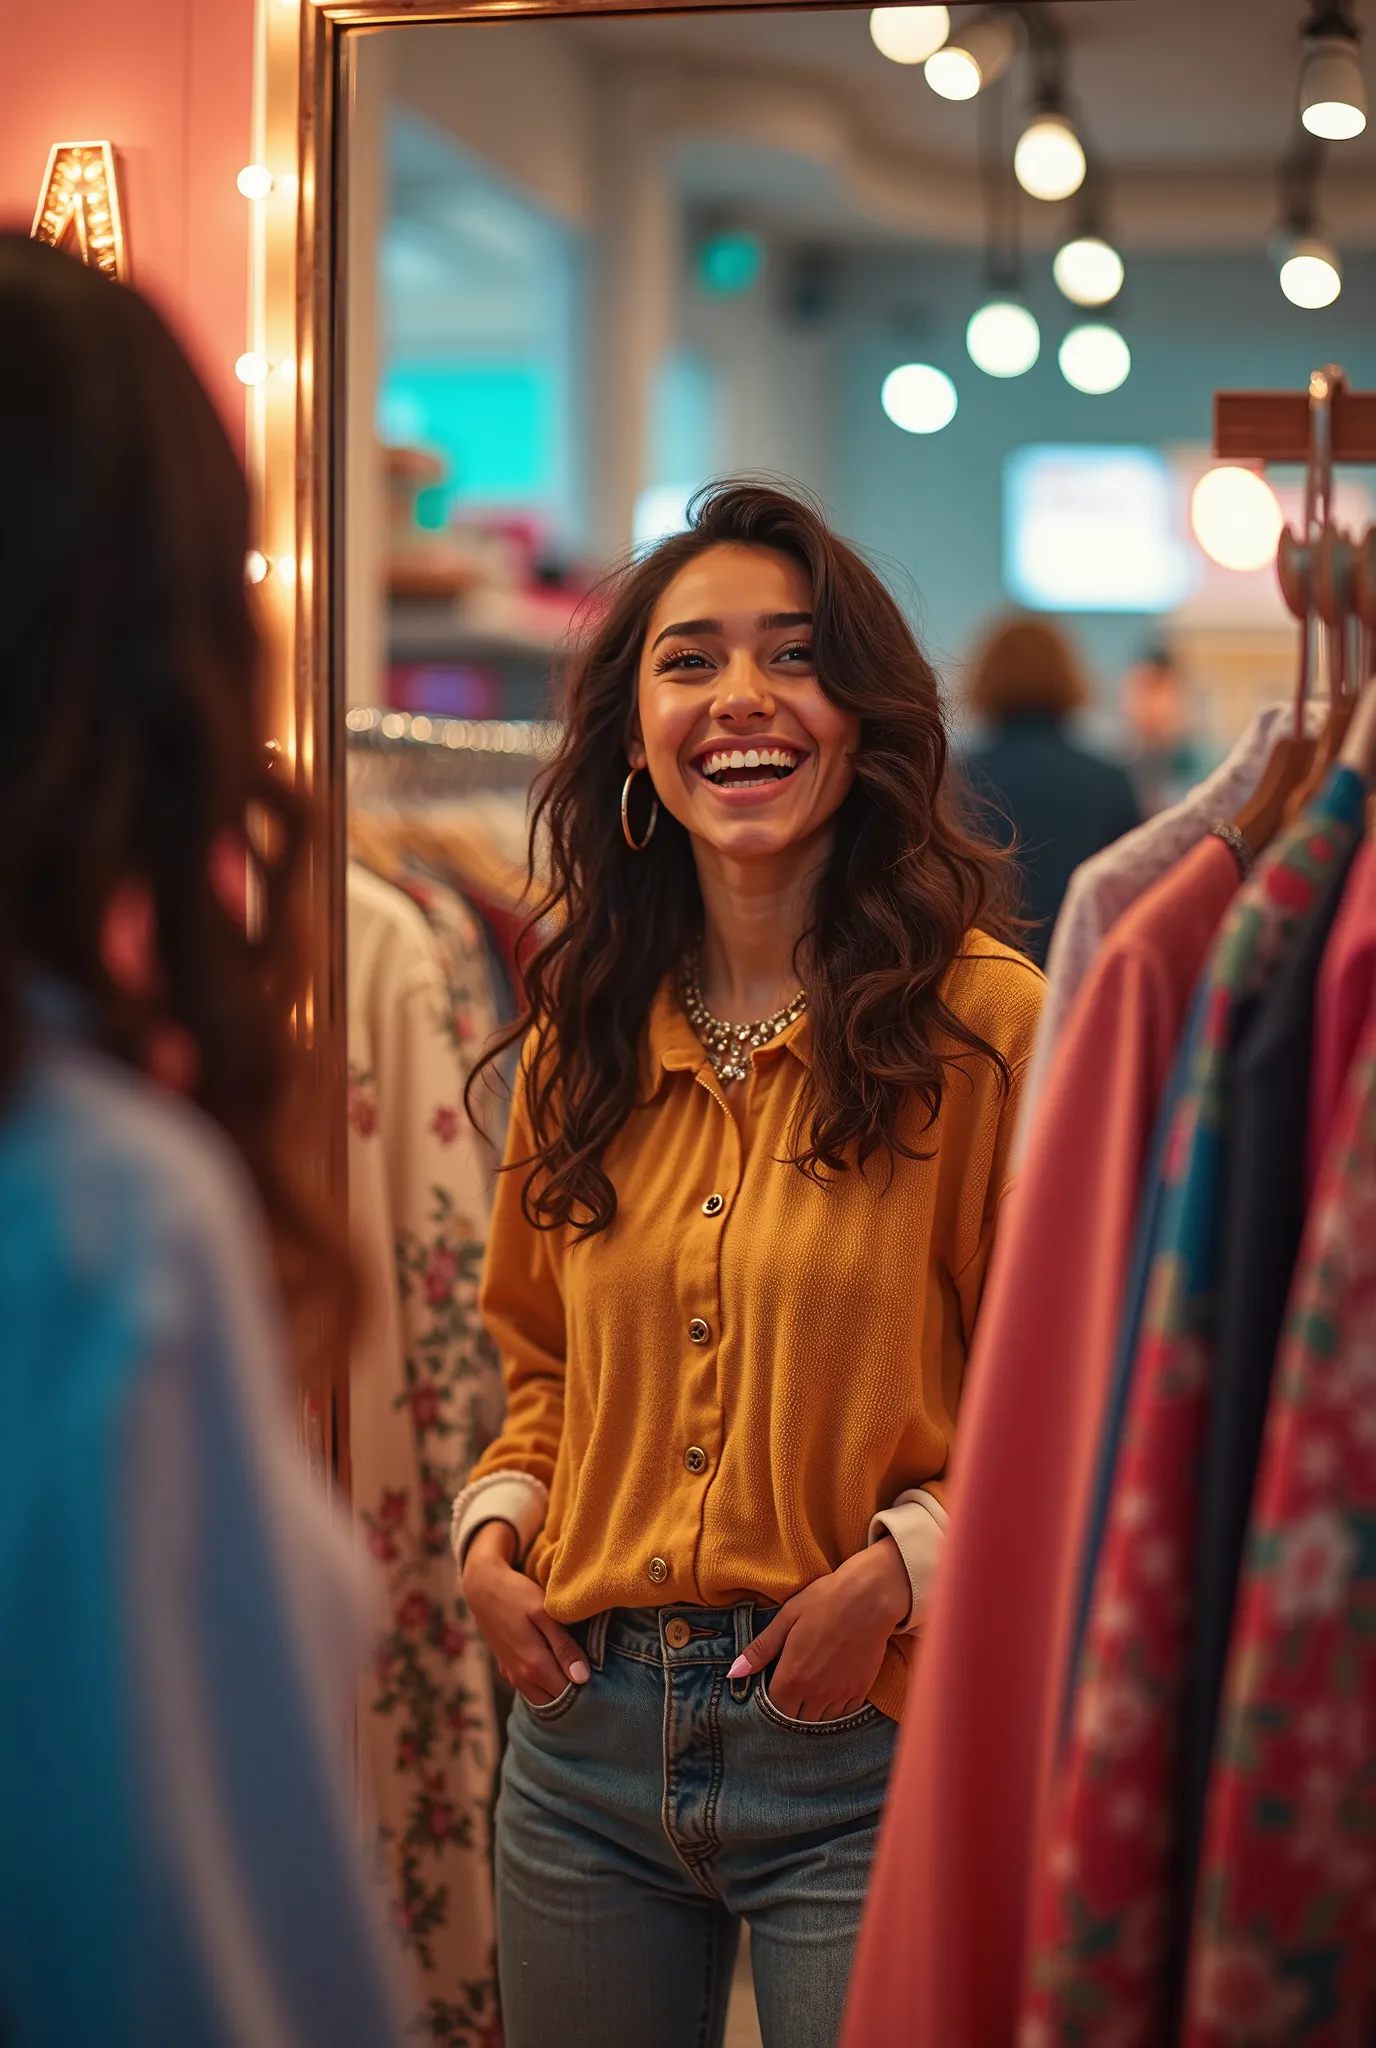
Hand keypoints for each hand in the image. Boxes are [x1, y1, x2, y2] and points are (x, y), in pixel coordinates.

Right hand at [461, 1520, 589, 1705]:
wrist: (482, 1588)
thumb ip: (564, 1646)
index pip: (567, 1694)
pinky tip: (556, 1666)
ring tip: (575, 1669)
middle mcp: (521, 1678)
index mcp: (534, 1665)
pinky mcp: (506, 1669)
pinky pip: (530, 1689)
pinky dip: (544, 1685)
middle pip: (554, 1702)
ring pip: (541, 1699)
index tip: (600, 1677)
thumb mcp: (545, 1614)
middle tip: (591, 1674)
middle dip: (573, 1695)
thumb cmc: (518, 1595)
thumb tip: (582, 1677)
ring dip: (558, 1691)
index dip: (585, 1689)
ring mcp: (511, 1675)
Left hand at [727, 1538, 911, 1721]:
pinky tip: (830, 1691)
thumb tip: (733, 1673)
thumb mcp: (786, 1618)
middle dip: (790, 1710)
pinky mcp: (860, 1691)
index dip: (769, 1703)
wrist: (870, 1597)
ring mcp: (840, 1695)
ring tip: (809, 1691)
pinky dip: (833, 1710)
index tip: (771, 1689)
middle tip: (790, 1690)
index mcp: (792, 1676)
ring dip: (811, 1713)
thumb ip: (760, 1649)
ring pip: (819, 1722)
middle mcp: (815, 1693)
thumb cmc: (824, 1601)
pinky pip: (842, 1715)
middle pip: (796, 1721)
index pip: (773, 1710)